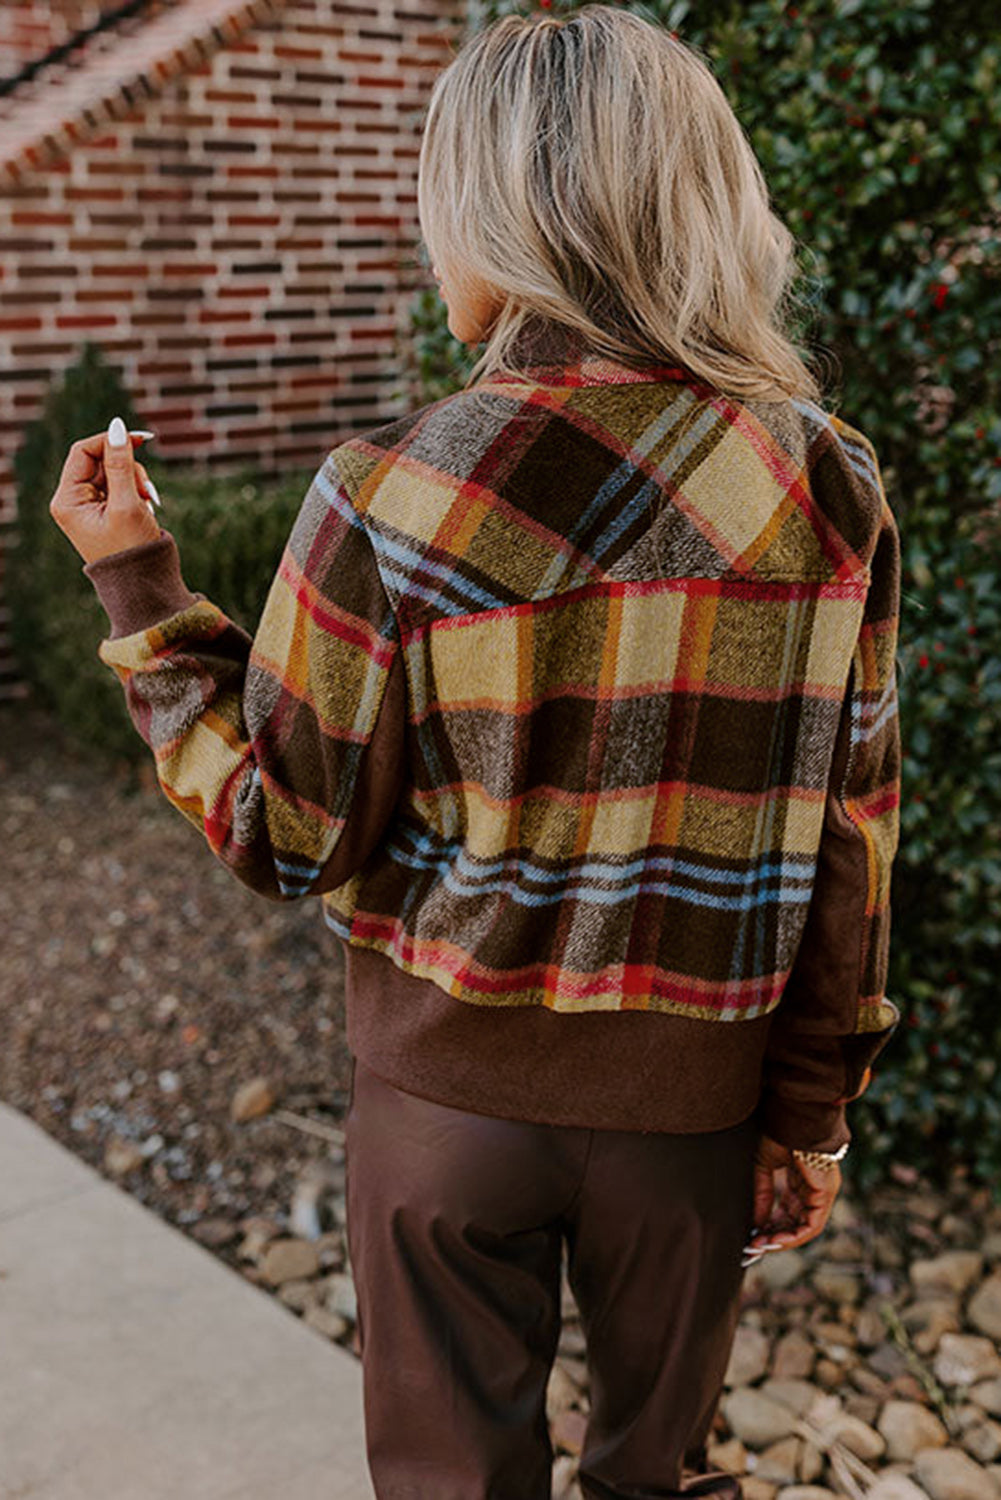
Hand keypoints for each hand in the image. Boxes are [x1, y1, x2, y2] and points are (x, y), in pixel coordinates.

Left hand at [49, 417, 162, 564]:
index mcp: (67, 500)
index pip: (84, 451)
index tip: (141, 439)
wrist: (143, 587)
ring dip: (136, 481)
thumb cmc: (133, 550)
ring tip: (149, 503)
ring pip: (114, 472)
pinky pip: (121, 487)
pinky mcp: (105, 512)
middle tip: (147, 490)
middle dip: (128, 469)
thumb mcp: (128, 503)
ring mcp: (89, 507)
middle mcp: (73, 501)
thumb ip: (121, 463)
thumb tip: (118, 426)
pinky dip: (136, 491)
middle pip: (101, 460)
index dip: (111, 440)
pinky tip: (147, 508)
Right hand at [741, 1131, 841, 1266]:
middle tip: (754, 1246)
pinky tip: (775, 1239)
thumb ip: (761, 1193)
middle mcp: (815, 1188)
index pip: (788, 1210)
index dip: (770, 1224)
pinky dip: (794, 1235)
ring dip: (784, 1240)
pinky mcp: (826, 1193)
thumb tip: (756, 1222)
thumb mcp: (763, 1165)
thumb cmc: (779, 1133)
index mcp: (801, 1178)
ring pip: (806, 1227)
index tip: (753, 1235)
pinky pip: (812, 1224)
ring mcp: (823, 1191)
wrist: (793, 1117)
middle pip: (796, 1222)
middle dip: (775, 1236)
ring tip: (762, 1246)